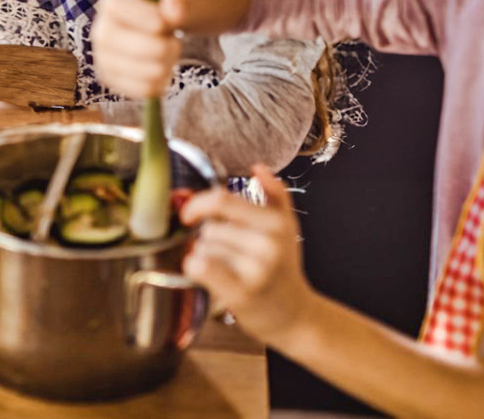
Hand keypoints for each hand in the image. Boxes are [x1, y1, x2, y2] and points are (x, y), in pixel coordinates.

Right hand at [91, 0, 196, 98]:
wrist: (162, 19)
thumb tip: (175, 13)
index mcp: (112, 2)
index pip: (117, 9)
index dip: (144, 17)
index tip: (167, 23)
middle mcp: (101, 30)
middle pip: (124, 45)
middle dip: (161, 48)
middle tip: (177, 42)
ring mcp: (104, 57)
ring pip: (136, 72)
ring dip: (165, 66)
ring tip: (171, 54)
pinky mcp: (113, 79)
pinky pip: (140, 90)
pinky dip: (160, 83)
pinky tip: (164, 69)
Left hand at [181, 166, 314, 342]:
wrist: (295, 316)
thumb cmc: (283, 269)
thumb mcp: (287, 228)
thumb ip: (275, 195)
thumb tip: (258, 167)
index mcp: (276, 223)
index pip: (222, 200)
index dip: (198, 203)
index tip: (188, 215)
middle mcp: (268, 244)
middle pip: (210, 227)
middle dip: (210, 239)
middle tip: (228, 255)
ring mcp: (256, 269)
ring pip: (203, 247)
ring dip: (206, 256)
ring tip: (228, 269)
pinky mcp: (241, 293)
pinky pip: (201, 266)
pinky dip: (194, 267)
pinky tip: (205, 274)